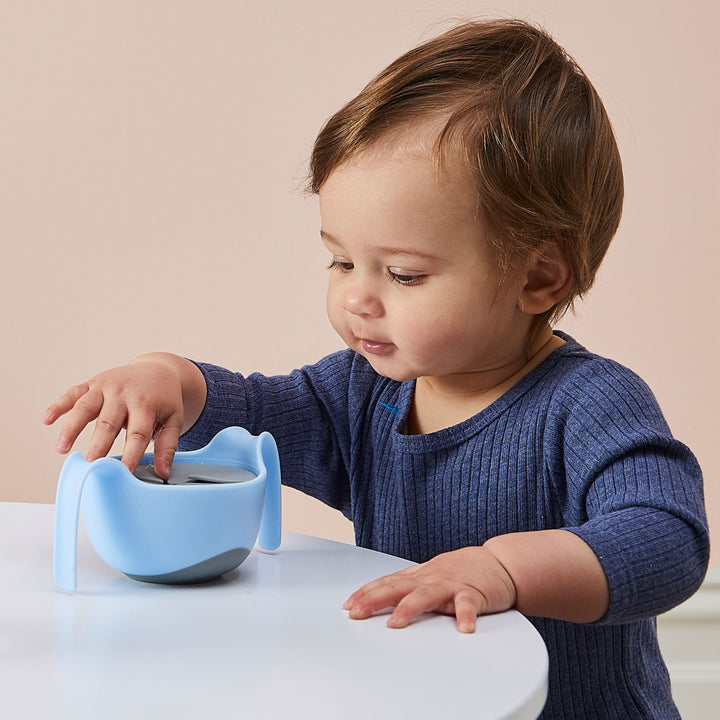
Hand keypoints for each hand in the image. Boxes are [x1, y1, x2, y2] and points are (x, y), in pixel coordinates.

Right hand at [42, 354, 202, 478]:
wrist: (157, 369)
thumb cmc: (164, 398)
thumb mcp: (173, 419)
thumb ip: (167, 446)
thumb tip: (163, 473)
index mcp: (146, 404)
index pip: (138, 432)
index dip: (131, 452)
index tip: (124, 471)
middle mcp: (124, 394)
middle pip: (109, 422)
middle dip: (99, 444)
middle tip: (91, 465)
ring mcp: (106, 387)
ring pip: (85, 407)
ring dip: (72, 428)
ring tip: (62, 449)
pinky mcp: (92, 383)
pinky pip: (73, 393)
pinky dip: (58, 405)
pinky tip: (46, 420)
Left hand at [343, 546, 515, 632]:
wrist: (498, 562)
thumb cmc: (460, 572)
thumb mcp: (429, 577)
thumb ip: (407, 588)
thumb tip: (377, 600)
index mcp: (418, 577)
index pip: (386, 583)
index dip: (365, 594)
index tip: (347, 606)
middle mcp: (430, 579)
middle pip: (397, 587)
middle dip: (374, 599)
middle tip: (356, 612)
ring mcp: (450, 585)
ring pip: (426, 595)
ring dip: (409, 608)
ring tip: (395, 623)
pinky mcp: (474, 594)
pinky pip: (468, 606)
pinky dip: (465, 616)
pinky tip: (463, 629)